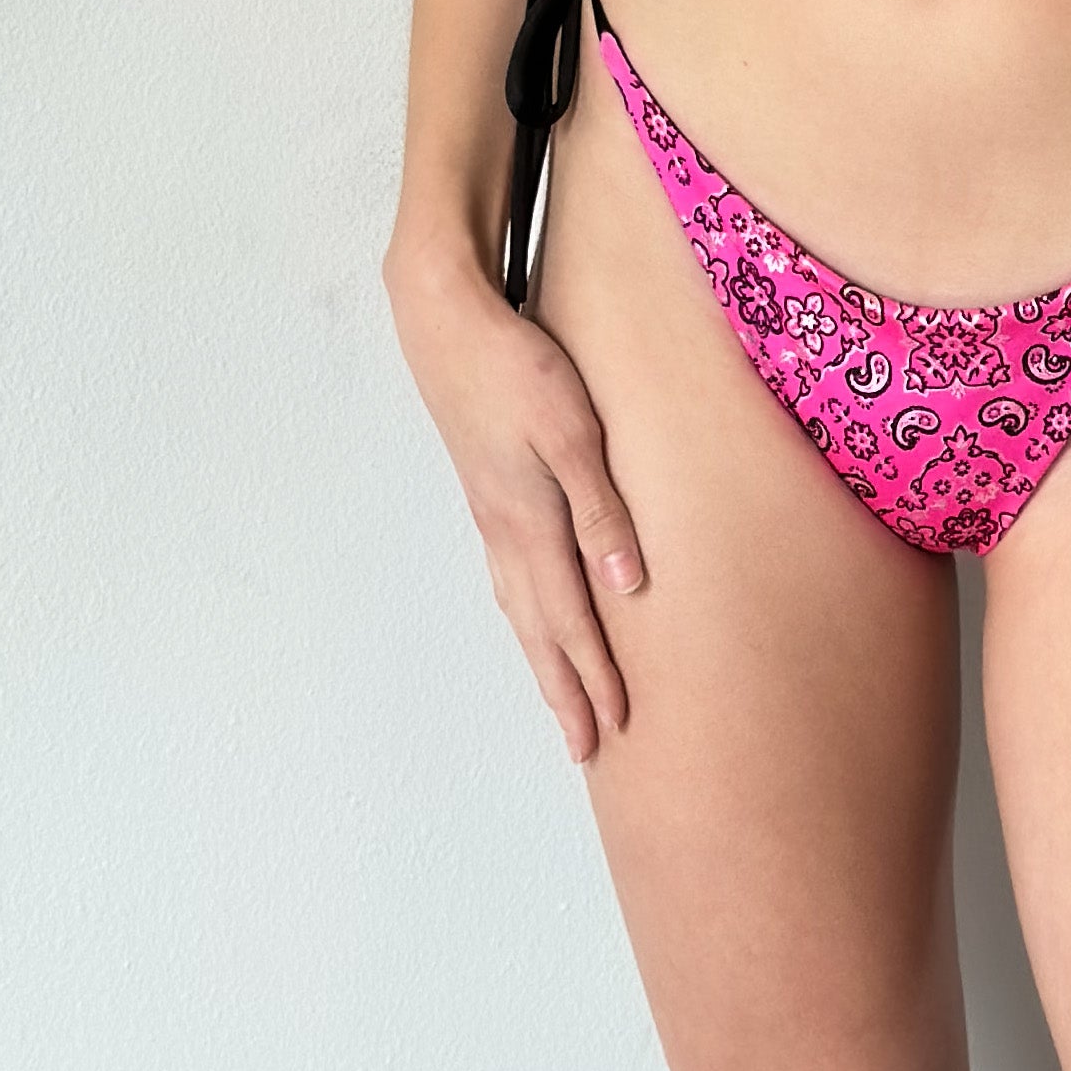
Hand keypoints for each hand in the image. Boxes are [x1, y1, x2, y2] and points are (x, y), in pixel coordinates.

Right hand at [383, 239, 644, 762]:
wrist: (444, 322)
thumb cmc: (517, 367)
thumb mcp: (570, 431)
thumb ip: (600, 507)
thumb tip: (626, 586)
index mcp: (528, 522)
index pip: (570, 619)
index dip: (594, 677)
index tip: (615, 731)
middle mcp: (504, 529)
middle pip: (539, 628)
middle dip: (565, 690)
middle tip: (585, 749)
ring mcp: (489, 511)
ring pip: (519, 604)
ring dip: (542, 656)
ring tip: (561, 698)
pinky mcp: (486, 488)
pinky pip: (508, 572)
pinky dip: (524, 610)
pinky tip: (530, 610)